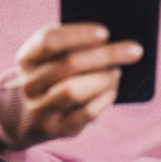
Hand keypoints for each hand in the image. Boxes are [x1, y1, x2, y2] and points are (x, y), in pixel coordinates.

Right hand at [0, 23, 142, 145]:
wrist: (37, 114)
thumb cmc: (57, 73)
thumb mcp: (56, 56)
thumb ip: (76, 45)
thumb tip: (116, 38)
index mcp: (27, 58)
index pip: (49, 41)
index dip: (78, 35)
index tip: (105, 33)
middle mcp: (29, 84)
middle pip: (69, 64)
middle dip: (106, 55)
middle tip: (134, 50)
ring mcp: (40, 109)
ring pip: (74, 90)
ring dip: (104, 78)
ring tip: (118, 71)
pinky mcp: (57, 129)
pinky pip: (86, 112)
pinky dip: (105, 98)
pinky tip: (113, 89)